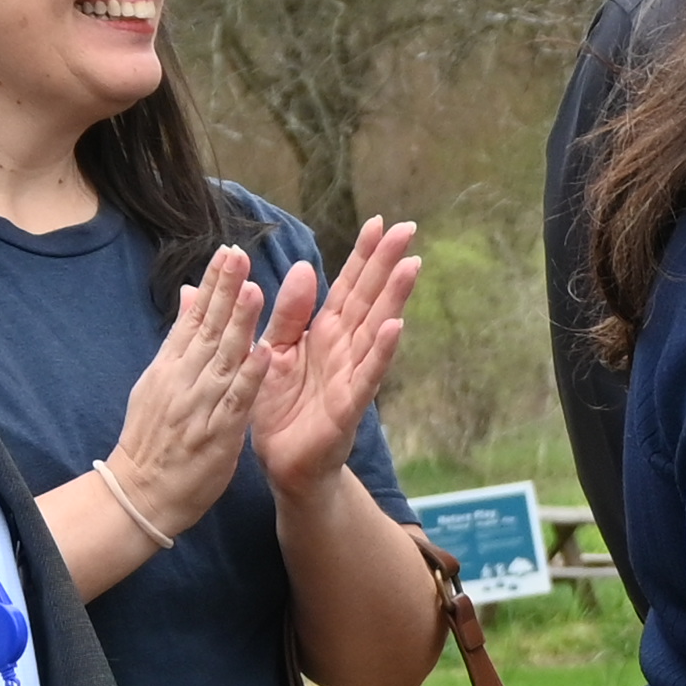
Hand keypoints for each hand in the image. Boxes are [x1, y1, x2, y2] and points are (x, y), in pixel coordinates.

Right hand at [102, 249, 270, 544]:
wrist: (140, 494)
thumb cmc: (153, 441)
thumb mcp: (156, 384)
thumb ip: (178, 343)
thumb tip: (188, 297)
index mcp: (169, 367)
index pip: (193, 318)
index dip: (211, 285)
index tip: (227, 253)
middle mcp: (183, 380)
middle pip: (207, 329)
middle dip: (224, 290)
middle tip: (239, 254)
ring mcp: (199, 406)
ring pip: (222, 359)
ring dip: (239, 325)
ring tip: (254, 290)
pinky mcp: (216, 434)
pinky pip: (235, 402)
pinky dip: (249, 377)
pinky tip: (263, 353)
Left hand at [252, 220, 417, 493]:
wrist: (281, 463)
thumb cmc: (280, 408)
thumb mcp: (274, 349)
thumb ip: (289, 312)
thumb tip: (307, 267)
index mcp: (323, 332)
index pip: (348, 285)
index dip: (364, 255)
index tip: (380, 222)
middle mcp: (344, 348)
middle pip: (369, 298)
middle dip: (387, 264)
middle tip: (409, 227)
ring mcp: (351, 374)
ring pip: (376, 329)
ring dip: (394, 298)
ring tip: (411, 266)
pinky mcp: (348, 405)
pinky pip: (367, 375)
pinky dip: (381, 352)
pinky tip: (395, 327)